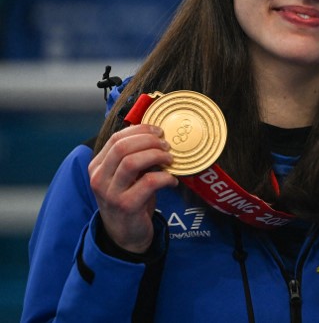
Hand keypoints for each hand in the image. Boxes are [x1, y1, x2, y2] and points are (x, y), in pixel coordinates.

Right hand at [88, 124, 178, 253]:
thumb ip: (135, 156)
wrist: (125, 235)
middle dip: (149, 141)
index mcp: (97, 166)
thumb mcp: (127, 176)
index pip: (116, 139)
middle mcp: (99, 178)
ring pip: (132, 162)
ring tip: (170, 159)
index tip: (159, 131)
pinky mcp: (126, 206)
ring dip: (156, 156)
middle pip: (122, 147)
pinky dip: (165, 177)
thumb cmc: (130, 198)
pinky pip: (149, 182)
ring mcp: (110, 193)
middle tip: (166, 145)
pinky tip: (172, 181)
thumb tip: (158, 135)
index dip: (140, 131)